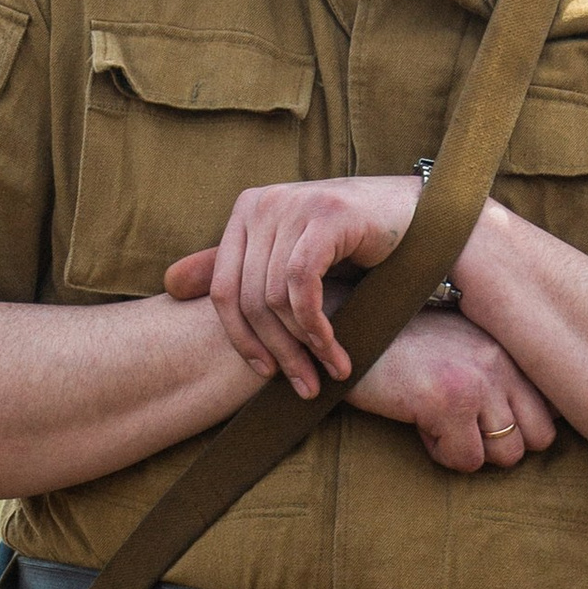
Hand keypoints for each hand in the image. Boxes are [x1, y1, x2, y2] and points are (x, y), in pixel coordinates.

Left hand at [165, 174, 421, 390]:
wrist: (418, 217)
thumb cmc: (354, 243)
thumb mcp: (290, 256)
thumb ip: (237, 268)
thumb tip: (170, 284)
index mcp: (246, 211)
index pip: (222, 290)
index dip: (240, 340)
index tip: (264, 373)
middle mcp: (264, 203)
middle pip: (249, 299)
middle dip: (277, 352)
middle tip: (303, 386)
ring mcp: (294, 205)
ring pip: (276, 299)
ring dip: (304, 347)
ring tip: (327, 373)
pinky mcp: (326, 215)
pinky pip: (302, 287)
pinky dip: (316, 327)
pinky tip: (335, 350)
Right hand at [345, 307, 558, 473]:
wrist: (349, 325)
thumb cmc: (399, 342)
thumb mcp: (457, 345)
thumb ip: (494, 371)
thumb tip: (535, 422)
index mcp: (507, 346)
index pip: (554, 407)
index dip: (524, 425)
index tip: (489, 420)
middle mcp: (502, 360)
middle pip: (540, 437)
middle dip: (503, 444)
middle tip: (465, 428)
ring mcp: (479, 380)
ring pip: (506, 454)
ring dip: (471, 450)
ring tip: (440, 423)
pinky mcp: (450, 402)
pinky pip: (466, 460)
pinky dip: (440, 453)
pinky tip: (419, 423)